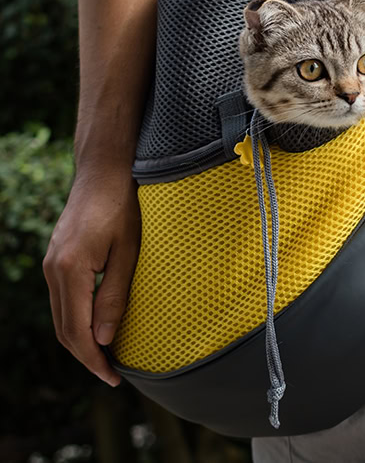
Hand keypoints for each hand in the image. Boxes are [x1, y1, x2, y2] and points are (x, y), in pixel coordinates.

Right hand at [43, 166, 140, 385]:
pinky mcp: (57, 259)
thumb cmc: (124, 207)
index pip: (77, 331)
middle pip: (64, 329)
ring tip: (107, 358)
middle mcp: (53, 270)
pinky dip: (77, 321)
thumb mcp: (129, 252)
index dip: (94, 359)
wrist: (103, 172)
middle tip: (113, 375)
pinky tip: (97, 328)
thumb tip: (104, 339)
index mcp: (70, 270)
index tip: (114, 377)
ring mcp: (51, 264)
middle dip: (87, 356)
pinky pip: (63, 300)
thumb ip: (115, 296)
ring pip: (61, 316)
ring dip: (80, 341)